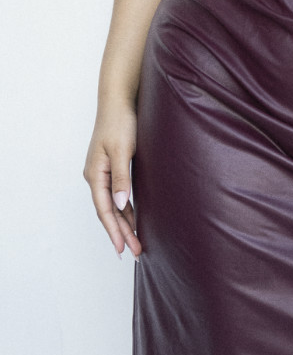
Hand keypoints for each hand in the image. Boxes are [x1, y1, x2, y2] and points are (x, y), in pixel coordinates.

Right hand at [83, 99, 141, 258]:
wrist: (119, 101)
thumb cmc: (121, 122)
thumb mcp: (123, 150)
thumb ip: (121, 178)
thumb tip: (120, 204)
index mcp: (95, 174)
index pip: (105, 210)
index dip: (114, 231)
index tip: (123, 248)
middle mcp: (96, 176)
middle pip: (109, 212)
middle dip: (122, 233)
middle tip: (134, 253)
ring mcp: (103, 173)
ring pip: (114, 206)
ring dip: (125, 224)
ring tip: (136, 244)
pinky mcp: (113, 168)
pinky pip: (118, 196)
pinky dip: (126, 210)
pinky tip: (134, 221)